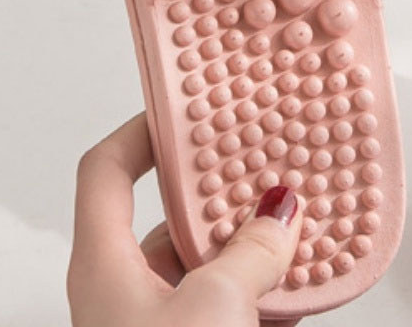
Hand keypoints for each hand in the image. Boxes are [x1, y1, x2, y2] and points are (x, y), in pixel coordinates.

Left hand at [67, 113, 302, 326]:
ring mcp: (161, 321)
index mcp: (106, 266)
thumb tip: (281, 209)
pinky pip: (231, 302)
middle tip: (262, 157)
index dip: (141, 130)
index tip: (186, 107)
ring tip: (296, 215)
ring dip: (253, 242)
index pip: (107, 171)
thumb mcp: (214, 308)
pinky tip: (305, 277)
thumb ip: (251, 251)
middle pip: (171, 212)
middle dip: (222, 187)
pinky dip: (267, 286)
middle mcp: (127, 290)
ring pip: (208, 259)